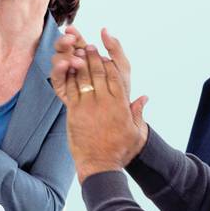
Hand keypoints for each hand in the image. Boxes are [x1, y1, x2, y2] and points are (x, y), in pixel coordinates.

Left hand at [50, 33, 148, 180]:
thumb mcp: (137, 133)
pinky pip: (70, 89)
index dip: (109, 62)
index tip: (105, 53)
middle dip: (93, 57)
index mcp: (121, 105)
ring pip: (83, 79)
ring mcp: (88, 106)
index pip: (115, 77)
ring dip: (79, 63)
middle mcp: (105, 102)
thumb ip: (139, 114)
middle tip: (88, 46)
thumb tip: (144, 97)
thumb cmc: (120, 151)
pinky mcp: (74, 112)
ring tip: (76, 51)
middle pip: (98, 73)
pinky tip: (65, 68)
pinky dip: (68, 77)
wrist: (100, 165)